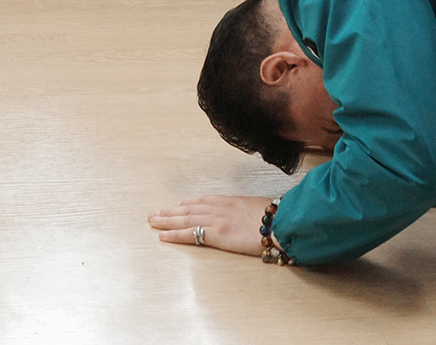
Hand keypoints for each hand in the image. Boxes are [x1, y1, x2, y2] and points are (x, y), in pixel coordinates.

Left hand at [148, 194, 272, 256]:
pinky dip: (174, 234)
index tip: (176, 205)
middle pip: (189, 209)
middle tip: (155, 213)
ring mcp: (217, 219)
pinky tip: (163, 235)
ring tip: (153, 221)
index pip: (203, 201)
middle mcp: (220, 207)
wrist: (282, 223)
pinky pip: (190, 234)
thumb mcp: (261, 208)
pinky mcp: (216, 234)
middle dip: (170, 211)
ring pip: (185, 219)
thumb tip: (251, 216)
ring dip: (167, 220)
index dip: (187, 204)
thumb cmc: (278, 217)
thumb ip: (249, 211)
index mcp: (230, 200)